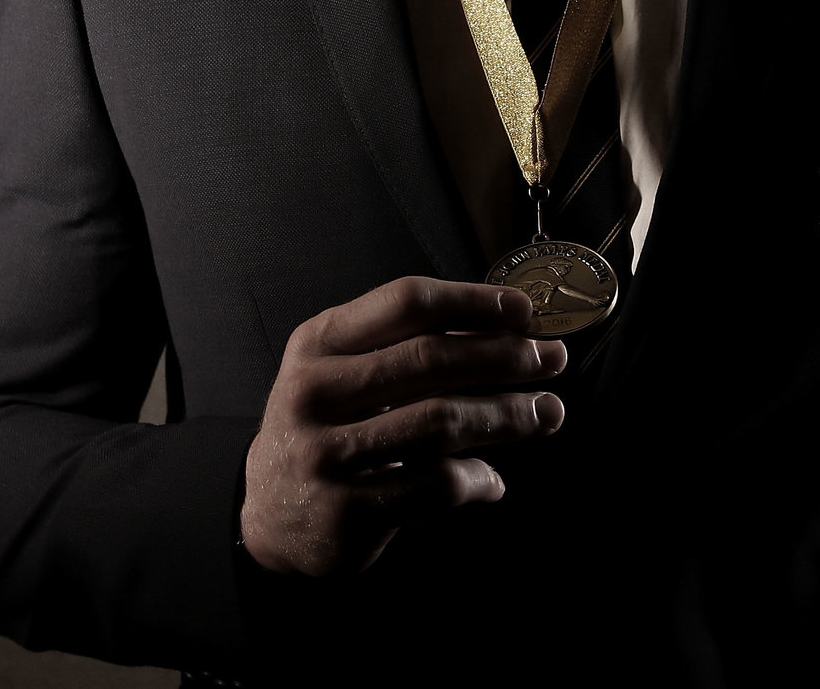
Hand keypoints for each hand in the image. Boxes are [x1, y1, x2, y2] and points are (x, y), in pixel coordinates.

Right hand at [239, 275, 567, 576]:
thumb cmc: (323, 429)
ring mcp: (328, 454)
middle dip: (504, 357)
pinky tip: (493, 478)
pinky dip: (476, 479)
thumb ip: (400, 347)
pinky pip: (434, 486)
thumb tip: (506, 331)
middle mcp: (315, 392)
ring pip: (440, 423)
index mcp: (318, 343)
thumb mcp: (337, 371)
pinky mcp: (347, 509)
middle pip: (431, 360)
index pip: (407, 304)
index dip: (473, 302)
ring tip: (547, 412)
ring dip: (506, 416)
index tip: (523, 312)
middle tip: (551, 358)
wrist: (269, 517)